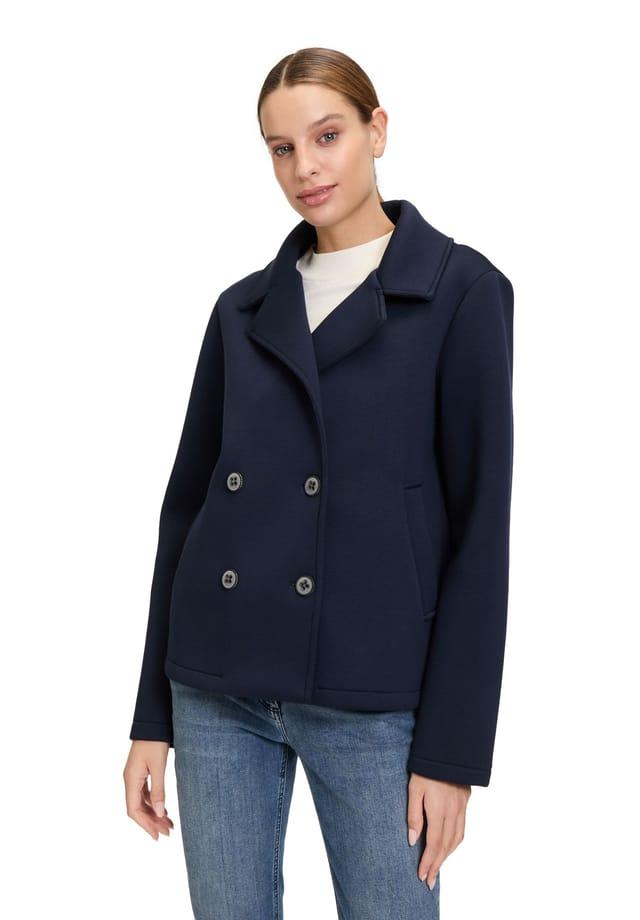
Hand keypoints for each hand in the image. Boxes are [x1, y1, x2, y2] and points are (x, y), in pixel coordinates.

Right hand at [124, 740, 174, 839]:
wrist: (152, 722)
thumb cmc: (155, 741)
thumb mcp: (159, 766)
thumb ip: (158, 790)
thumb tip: (159, 813)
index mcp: (131, 779)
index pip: (134, 810)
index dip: (145, 824)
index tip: (157, 835)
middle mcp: (130, 780)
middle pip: (137, 808)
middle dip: (151, 822)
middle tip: (168, 832)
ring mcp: (134, 776)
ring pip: (141, 802)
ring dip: (154, 813)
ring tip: (169, 824)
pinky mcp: (141, 772)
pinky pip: (144, 793)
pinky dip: (153, 803)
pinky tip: (163, 810)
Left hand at [407, 772, 470, 888]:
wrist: (447, 748)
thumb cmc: (425, 768)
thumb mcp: (414, 789)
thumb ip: (413, 815)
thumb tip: (412, 840)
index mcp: (438, 810)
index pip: (433, 843)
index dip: (428, 862)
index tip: (422, 876)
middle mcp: (452, 811)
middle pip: (445, 845)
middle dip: (437, 865)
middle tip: (429, 881)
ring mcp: (461, 807)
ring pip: (456, 839)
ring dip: (447, 856)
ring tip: (437, 868)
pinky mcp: (464, 801)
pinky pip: (462, 828)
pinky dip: (455, 842)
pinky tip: (449, 847)